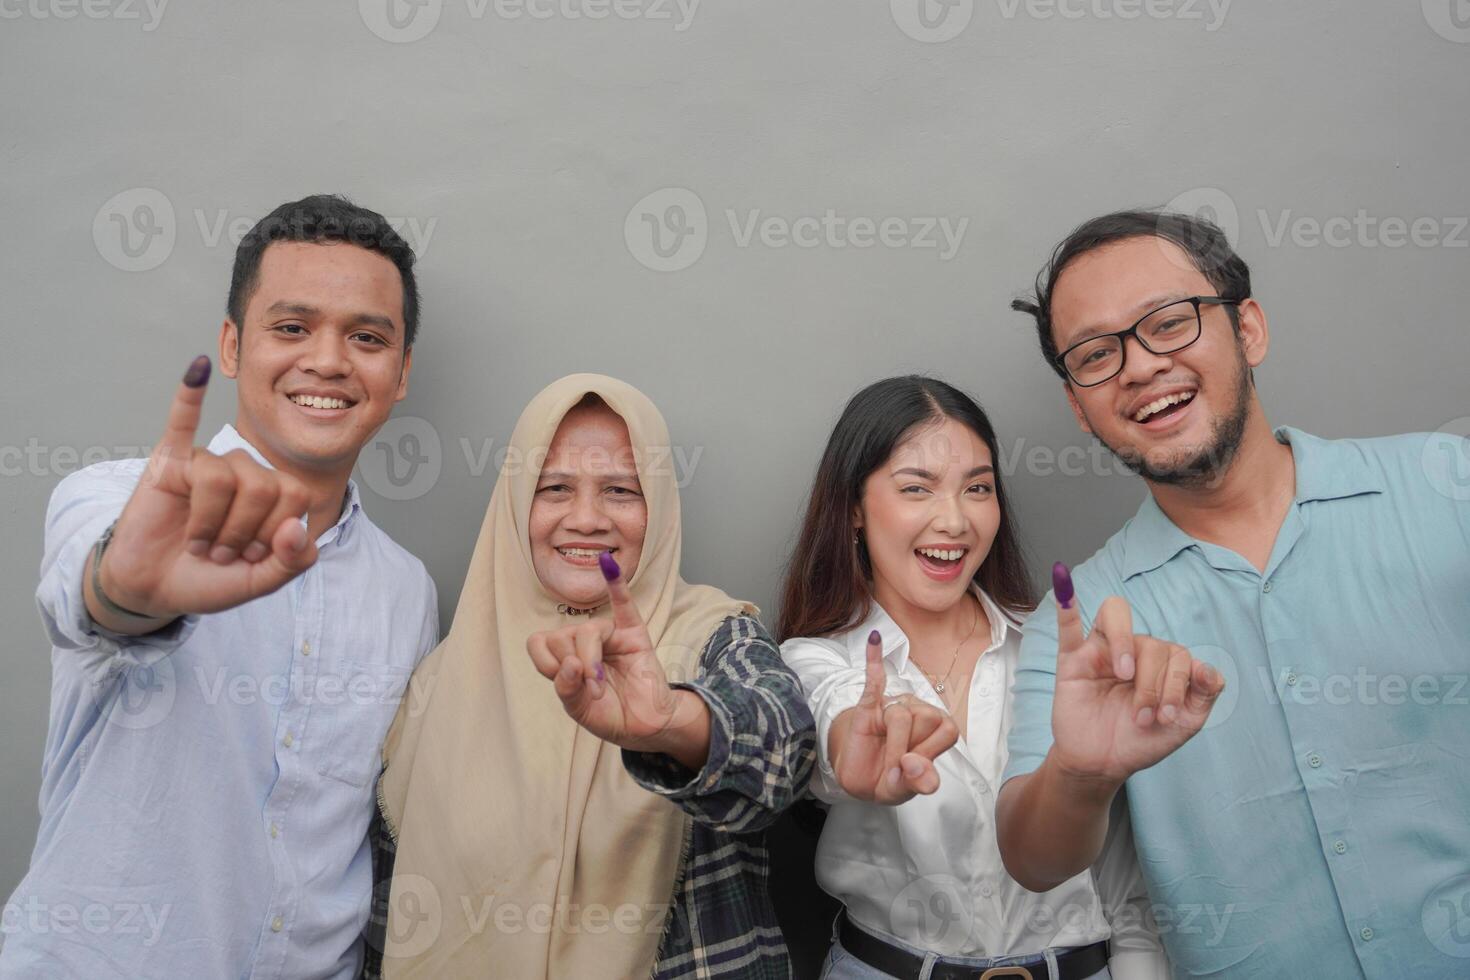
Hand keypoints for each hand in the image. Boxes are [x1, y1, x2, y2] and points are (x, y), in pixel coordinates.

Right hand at [92, 356, 317, 622]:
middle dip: (242, 530)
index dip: (276, 532)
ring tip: (197, 542)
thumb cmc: (209, 579)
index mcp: (273, 495)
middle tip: (219, 551)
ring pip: (222, 475)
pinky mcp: (169, 462)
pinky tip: (198, 368)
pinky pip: (181, 421)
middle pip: (262, 483)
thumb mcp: (262, 582)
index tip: (254, 556)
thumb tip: (295, 527)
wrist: (155, 589)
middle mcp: (244, 472)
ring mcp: (206, 464)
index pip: (295, 494)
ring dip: (210, 522)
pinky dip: (189, 394)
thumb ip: (293, 561)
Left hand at [526, 552, 706, 760]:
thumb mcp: (578, 709)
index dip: (544, 661)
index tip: (563, 682)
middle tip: (593, 691)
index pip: (539, 643)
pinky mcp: (634, 633)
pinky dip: (616, 583)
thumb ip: (567, 688)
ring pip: (588, 631)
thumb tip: (570, 664)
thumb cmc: (609, 715)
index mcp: (564, 657)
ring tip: (601, 685)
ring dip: (591, 660)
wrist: (645, 726)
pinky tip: (608, 563)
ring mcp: (609, 635)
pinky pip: (624, 604)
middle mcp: (582, 642)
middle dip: (573, 667)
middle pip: (562, 636)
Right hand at [830, 630, 958, 804]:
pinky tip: (875, 640)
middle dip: (911, 748)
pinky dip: (874, 661)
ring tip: (885, 760)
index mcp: (936, 729)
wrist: (858, 780)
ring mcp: (892, 706)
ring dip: (892, 744)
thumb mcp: (906, 790)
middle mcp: (919, 711)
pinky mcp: (868, 706)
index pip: (949, 729)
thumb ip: (916, 781)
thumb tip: (912, 764)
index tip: (914, 772)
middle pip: (928, 717)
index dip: (932, 753)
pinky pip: (873, 680)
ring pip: (900, 714)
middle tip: (897, 766)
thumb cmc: (889, 779)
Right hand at [1049, 562, 1223, 784]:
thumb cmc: (1140, 741)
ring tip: (1124, 675)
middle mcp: (1132, 651)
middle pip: (1150, 642)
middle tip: (1145, 716)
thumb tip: (1209, 667)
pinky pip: (1068, 626)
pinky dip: (1066, 601)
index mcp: (1161, 663)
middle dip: (1153, 684)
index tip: (1168, 718)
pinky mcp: (1072, 660)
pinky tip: (1064, 581)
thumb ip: (1204, 694)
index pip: (1177, 653)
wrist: (1102, 764)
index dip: (1177, 684)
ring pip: (1116, 617)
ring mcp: (1101, 652)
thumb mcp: (1185, 723)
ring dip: (1126, 644)